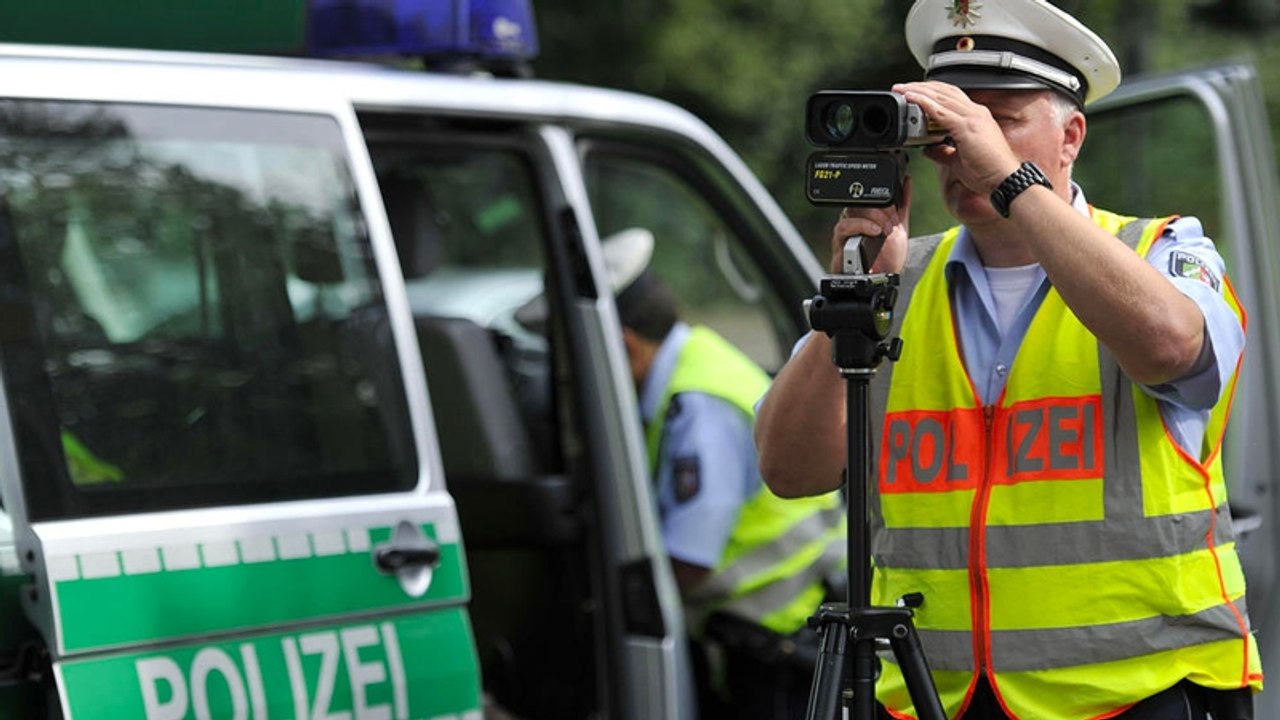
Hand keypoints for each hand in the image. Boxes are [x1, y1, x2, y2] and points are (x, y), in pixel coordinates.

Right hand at [829, 175, 910, 273]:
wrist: (884, 282)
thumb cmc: (887, 258)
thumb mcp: (900, 226)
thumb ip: (902, 204)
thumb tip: (907, 180)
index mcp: (864, 215)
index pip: (867, 196)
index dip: (882, 200)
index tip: (895, 211)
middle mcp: (852, 222)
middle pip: (857, 203)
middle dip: (878, 210)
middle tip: (891, 223)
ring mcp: (845, 234)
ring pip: (848, 213)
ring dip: (869, 219)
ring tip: (882, 229)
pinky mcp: (839, 246)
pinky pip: (841, 229)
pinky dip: (858, 227)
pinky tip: (873, 232)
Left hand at [891, 81, 1020, 195]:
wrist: (1005, 180)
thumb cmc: (988, 171)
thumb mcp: (958, 159)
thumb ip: (942, 152)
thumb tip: (927, 149)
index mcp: (976, 117)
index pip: (951, 96)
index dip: (932, 92)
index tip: (914, 92)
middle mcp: (975, 112)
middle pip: (944, 91)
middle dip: (921, 87)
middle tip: (902, 86)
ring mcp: (972, 117)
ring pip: (940, 97)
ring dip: (919, 91)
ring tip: (902, 89)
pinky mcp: (967, 127)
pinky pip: (941, 111)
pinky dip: (924, 102)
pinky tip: (912, 99)